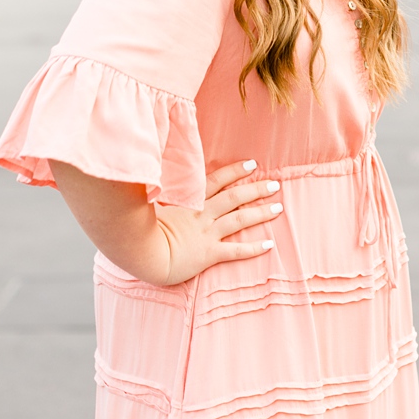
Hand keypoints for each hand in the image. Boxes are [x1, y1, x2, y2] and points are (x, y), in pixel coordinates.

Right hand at [149, 159, 283, 285]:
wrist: (142, 254)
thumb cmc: (141, 230)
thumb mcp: (151, 204)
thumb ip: (163, 193)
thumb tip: (162, 181)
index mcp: (189, 201)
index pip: (216, 181)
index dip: (235, 172)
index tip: (252, 164)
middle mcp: (202, 214)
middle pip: (234, 197)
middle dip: (255, 189)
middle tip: (274, 185)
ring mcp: (206, 233)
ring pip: (239, 219)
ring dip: (260, 213)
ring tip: (278, 208)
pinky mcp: (208, 254)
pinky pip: (235, 250)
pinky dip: (253, 248)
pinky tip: (268, 245)